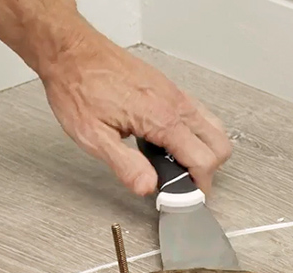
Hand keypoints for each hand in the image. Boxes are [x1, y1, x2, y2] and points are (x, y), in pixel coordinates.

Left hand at [39, 31, 232, 195]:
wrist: (72, 52)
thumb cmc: (79, 88)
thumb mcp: (93, 137)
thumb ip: (125, 165)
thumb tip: (147, 187)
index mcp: (161, 118)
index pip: (202, 160)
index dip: (197, 187)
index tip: (182, 200)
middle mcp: (175, 103)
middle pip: (219, 146)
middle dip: (207, 171)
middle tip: (182, 185)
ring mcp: (175, 93)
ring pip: (214, 129)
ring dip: (203, 152)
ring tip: (174, 167)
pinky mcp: (169, 88)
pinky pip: (199, 114)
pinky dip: (195, 134)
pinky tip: (168, 143)